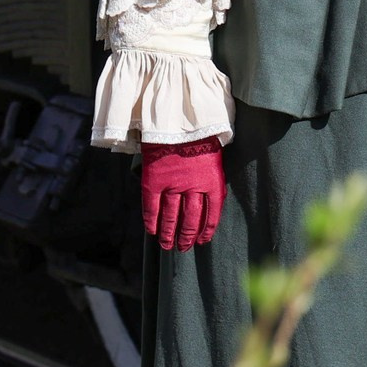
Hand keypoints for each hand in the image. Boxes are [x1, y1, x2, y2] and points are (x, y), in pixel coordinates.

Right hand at [140, 136, 225, 251]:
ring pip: (170, 217)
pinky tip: (152, 231)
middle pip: (190, 220)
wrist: (180, 119)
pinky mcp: (154, 180)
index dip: (206, 231)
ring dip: (168, 233)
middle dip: (186, 236)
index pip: (211, 214)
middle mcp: (193, 187)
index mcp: (212, 182)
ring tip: (167, 245)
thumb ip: (212, 182)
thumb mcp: (215, 160)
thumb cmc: (201, 138)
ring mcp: (172, 184)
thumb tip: (209, 204)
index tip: (202, 241)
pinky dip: (151, 221)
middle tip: (183, 247)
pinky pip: (152, 207)